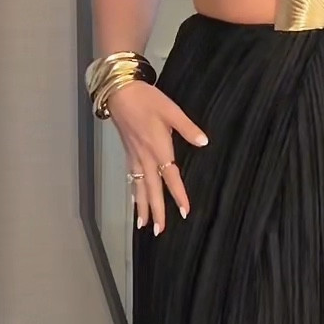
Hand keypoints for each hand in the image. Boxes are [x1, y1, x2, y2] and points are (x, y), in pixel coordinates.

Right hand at [107, 81, 207, 234]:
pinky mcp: (129, 153)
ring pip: (139, 187)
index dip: (178, 195)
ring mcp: (135, 157)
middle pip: (152, 189)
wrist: (120, 92)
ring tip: (143, 225)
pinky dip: (134, 192)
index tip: (185, 212)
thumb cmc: (146, 99)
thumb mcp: (171, 110)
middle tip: (159, 231)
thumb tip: (204, 142)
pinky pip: (132, 178)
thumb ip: (187, 128)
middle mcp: (145, 157)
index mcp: (158, 148)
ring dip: (142, 206)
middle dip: (156, 211)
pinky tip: (135, 201)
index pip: (171, 177)